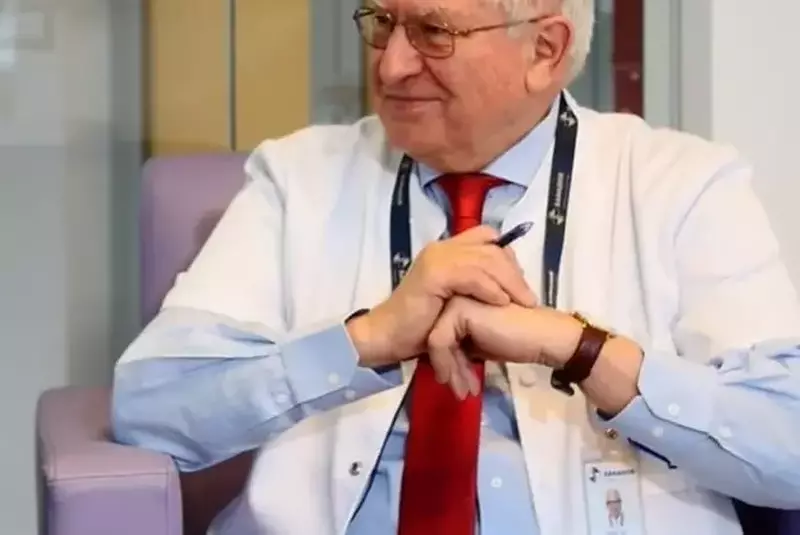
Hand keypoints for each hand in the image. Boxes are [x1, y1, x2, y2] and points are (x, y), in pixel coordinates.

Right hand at [348, 226, 537, 367]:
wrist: (387, 336)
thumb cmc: (419, 323)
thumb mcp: (452, 299)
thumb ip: (471, 286)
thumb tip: (505, 286)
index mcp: (446, 250)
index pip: (487, 237)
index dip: (507, 255)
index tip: (520, 283)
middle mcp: (441, 248)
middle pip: (491, 247)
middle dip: (515, 271)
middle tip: (529, 297)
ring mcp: (436, 259)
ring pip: (485, 260)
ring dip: (510, 281)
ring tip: (524, 302)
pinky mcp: (433, 275)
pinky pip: (471, 276)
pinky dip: (490, 288)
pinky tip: (502, 302)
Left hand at [426, 297, 581, 397]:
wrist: (543, 337)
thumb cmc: (518, 340)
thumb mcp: (482, 345)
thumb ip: (460, 346)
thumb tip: (439, 364)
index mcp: (461, 300)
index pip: (442, 334)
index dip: (449, 363)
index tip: (460, 387)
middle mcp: (455, 295)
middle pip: (436, 337)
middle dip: (449, 369)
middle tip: (461, 393)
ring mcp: (456, 299)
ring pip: (435, 341)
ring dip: (450, 371)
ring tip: (463, 392)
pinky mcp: (459, 309)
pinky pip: (439, 342)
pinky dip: (447, 365)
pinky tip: (464, 382)